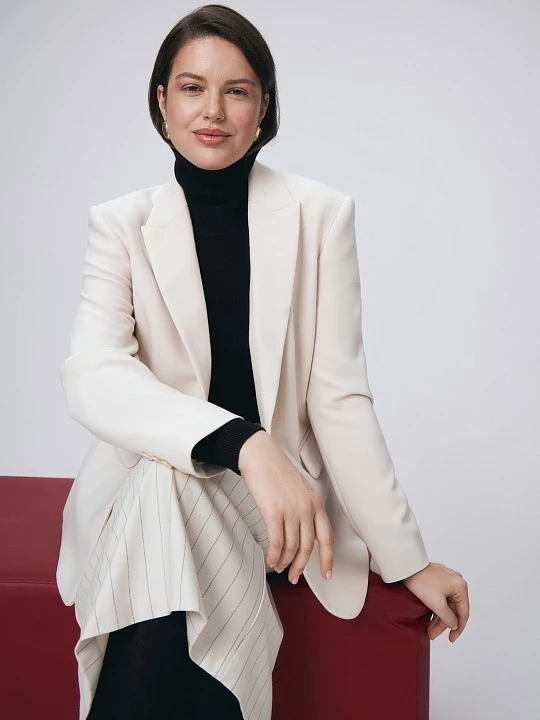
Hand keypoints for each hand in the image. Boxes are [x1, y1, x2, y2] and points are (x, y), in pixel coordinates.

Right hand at [238, 431, 333, 584]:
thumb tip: (300, 535)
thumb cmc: (275, 470)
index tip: (327, 574)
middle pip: (307, 547)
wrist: (259, 454)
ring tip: (279, 567)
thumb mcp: (298, 489)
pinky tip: (271, 560)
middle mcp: (307, 507)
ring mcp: (291, 510)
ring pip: (291, 547)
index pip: (327, 537)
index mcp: (315, 502)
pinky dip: (274, 555)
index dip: (327, 559)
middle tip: (294, 576)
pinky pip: (277, 542)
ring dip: (285, 562)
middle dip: (300, 566)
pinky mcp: (274, 511)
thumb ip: (303, 509)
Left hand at [402, 562, 469, 641]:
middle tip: (432, 635)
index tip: (451, 639)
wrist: (406, 567)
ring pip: (445, 605)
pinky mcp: (437, 580)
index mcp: (460, 586)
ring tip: (429, 631)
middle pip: (452, 610)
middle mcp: (456, 582)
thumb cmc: (422, 582)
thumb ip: (448, 618)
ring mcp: (446, 581)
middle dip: (442, 624)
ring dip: (437, 619)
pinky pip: (439, 599)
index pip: (463, 613)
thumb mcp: (437, 604)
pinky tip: (428, 620)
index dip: (458, 629)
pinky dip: (434, 609)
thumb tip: (455, 625)